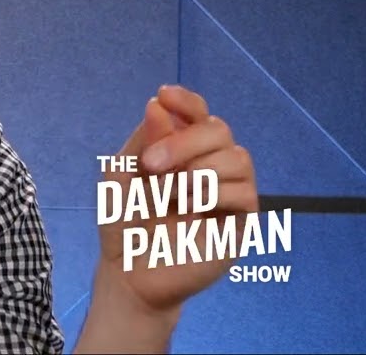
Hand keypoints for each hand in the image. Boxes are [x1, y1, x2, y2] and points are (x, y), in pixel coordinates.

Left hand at [96, 85, 259, 313]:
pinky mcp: (240, 220)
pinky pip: (243, 191)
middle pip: (218, 129)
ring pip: (237, 156)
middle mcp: (208, 163)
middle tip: (150, 165)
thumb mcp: (122, 176)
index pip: (196, 113)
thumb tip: (158, 104)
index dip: (186, 100)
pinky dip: (211, 193)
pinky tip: (188, 207)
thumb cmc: (124, 221)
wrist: (130, 270)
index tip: (164, 95)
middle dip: (183, 141)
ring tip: (170, 193)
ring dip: (197, 169)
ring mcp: (227, 190)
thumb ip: (143, 142)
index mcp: (180, 148)